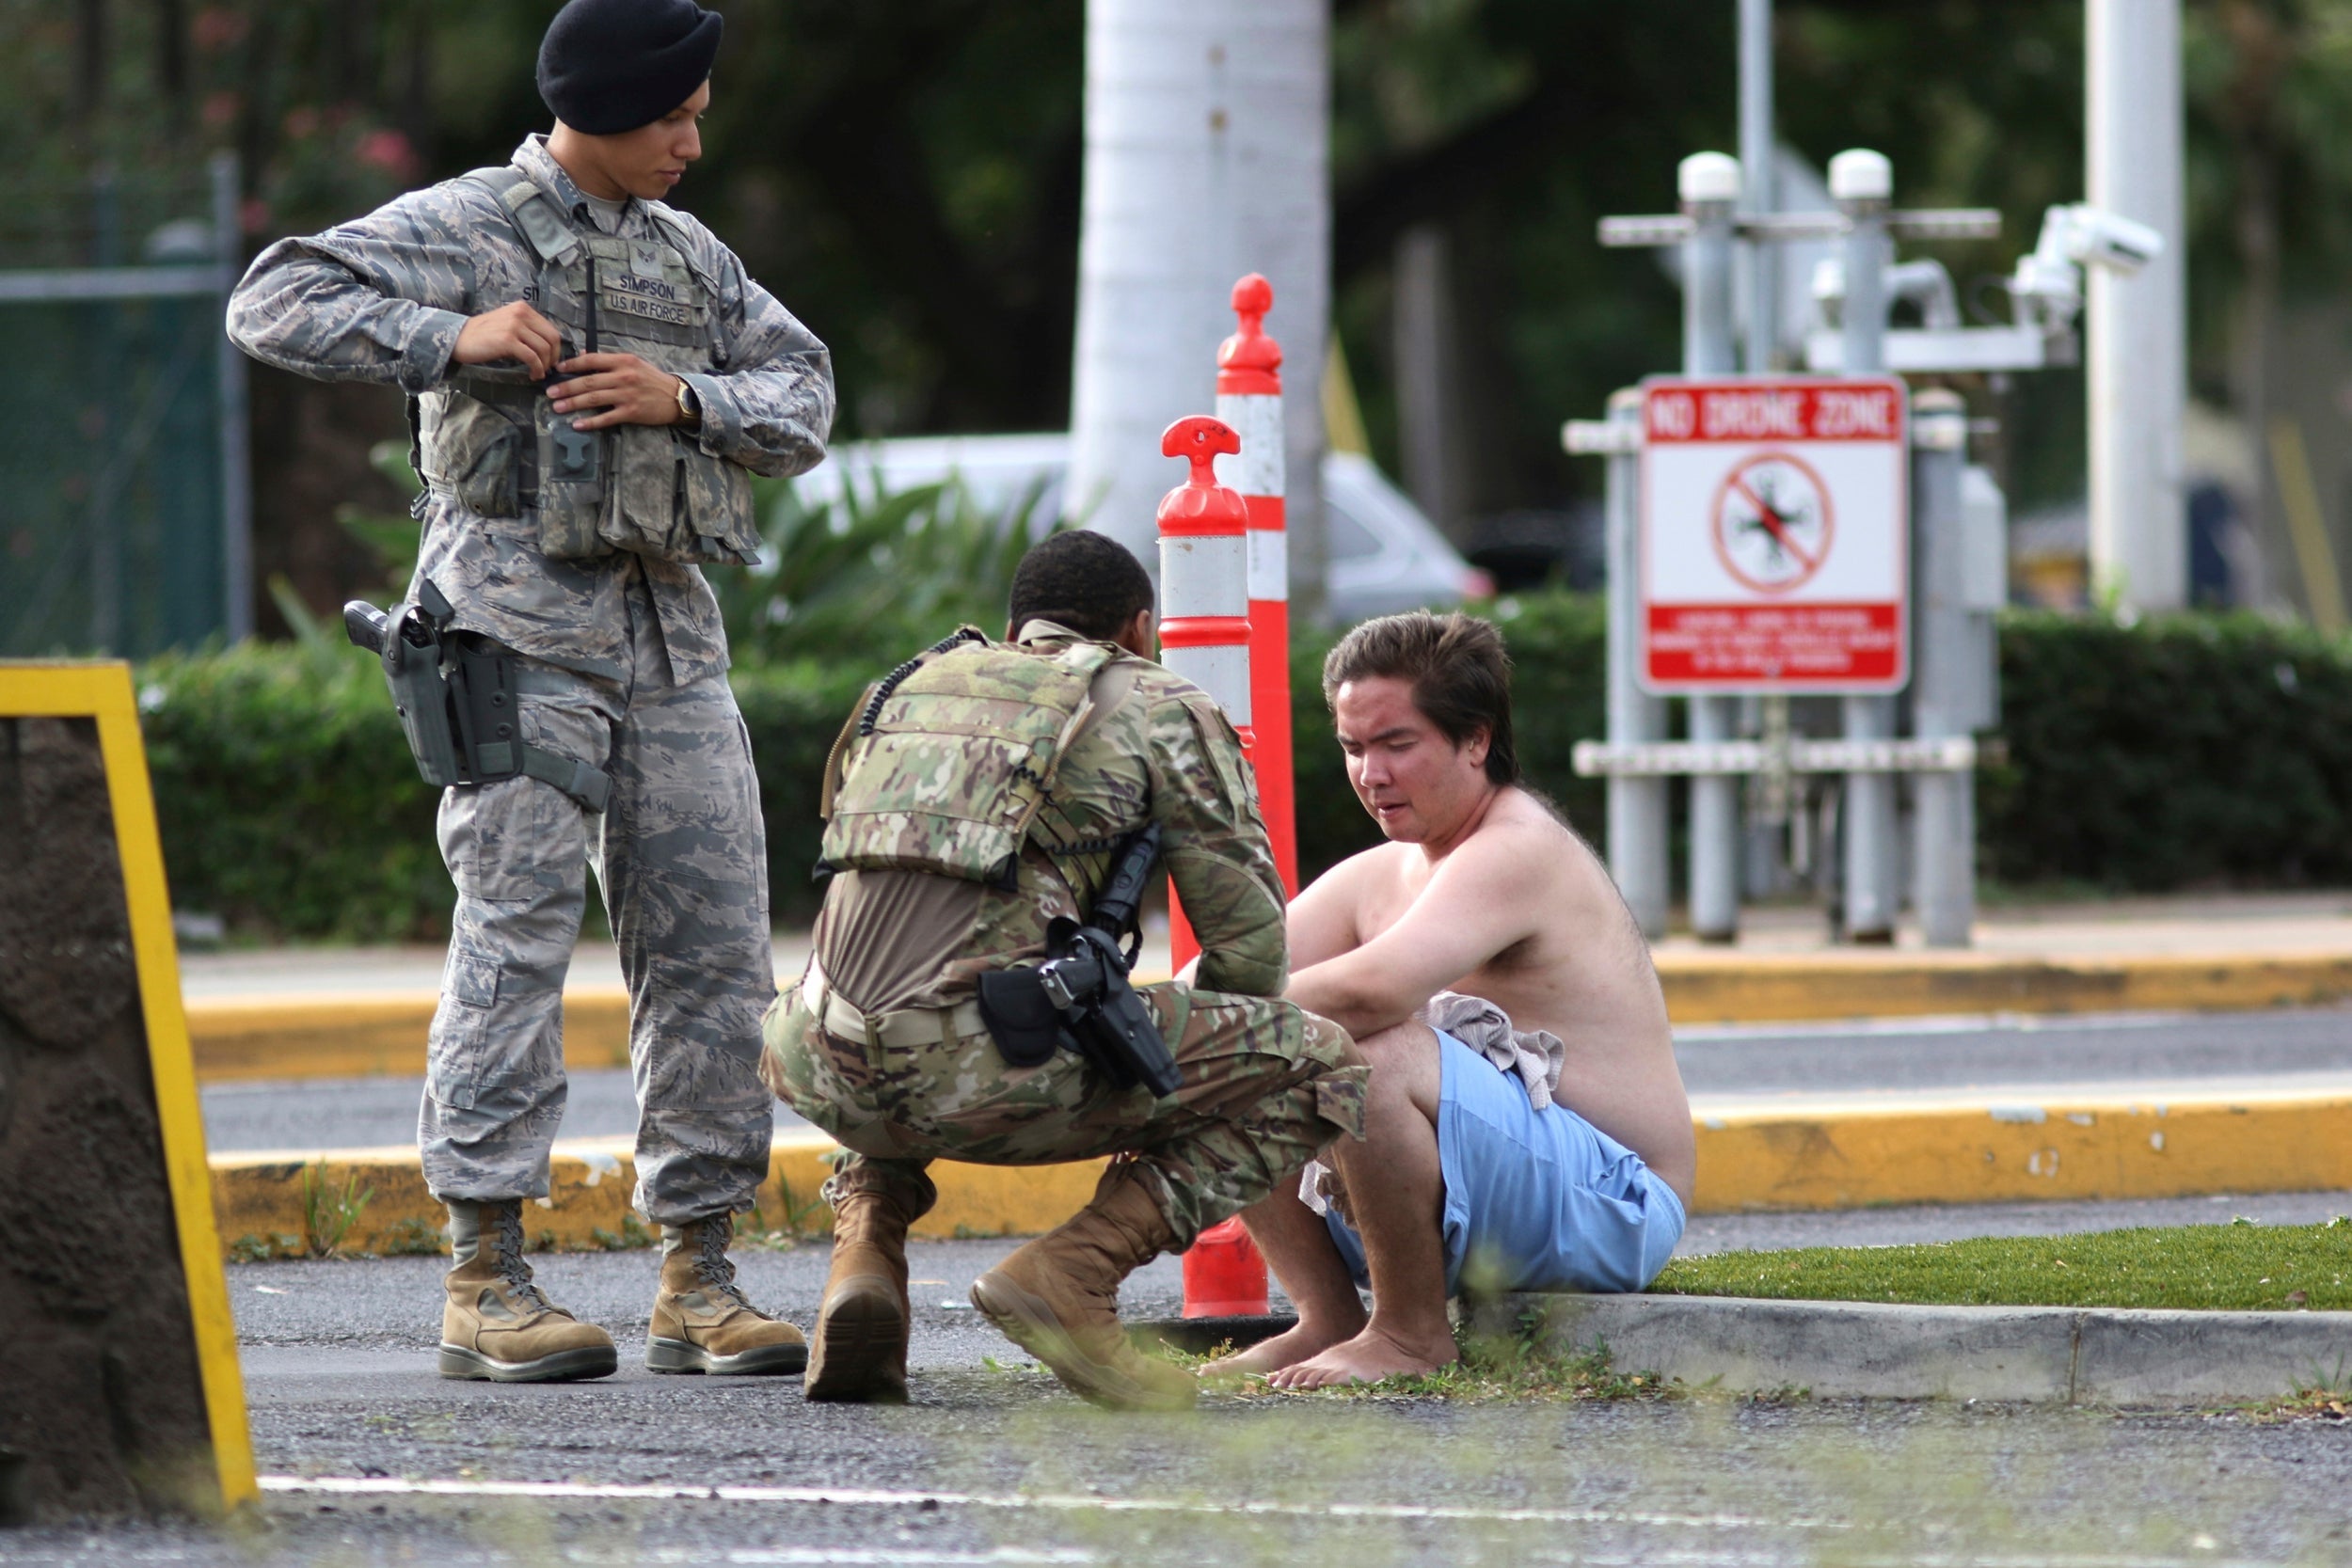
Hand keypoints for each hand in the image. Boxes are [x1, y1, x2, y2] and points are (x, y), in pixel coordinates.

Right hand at [451, 301, 564, 378]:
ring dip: (544, 365)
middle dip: (554, 357)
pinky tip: (533, 374)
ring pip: (543, 349)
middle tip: (548, 369)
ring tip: (538, 373)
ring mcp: (514, 326)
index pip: (551, 329)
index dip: (556, 348)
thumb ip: (527, 329)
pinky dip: (536, 369)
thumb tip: (548, 347)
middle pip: (552, 338)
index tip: (551, 360)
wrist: (460, 338)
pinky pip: (532, 357)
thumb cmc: (484, 335)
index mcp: (523, 308)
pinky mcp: (508, 340)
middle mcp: (520, 313)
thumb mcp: (508, 324)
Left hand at [547, 353, 686, 430]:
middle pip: (589, 382)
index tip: (557, 370)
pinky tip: (578, 425)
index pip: (591, 360)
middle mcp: (623, 376)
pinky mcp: (631, 412)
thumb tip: (583, 355)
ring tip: (557, 407)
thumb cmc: (652, 379)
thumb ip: (608, 360)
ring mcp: (627, 395)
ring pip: (594, 399)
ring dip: (573, 403)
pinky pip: (606, 418)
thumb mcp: (632, 363)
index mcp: (622, 361)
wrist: (676, 397)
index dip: (572, 365)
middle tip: (550, 393)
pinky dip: (591, 422)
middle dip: (566, 387)